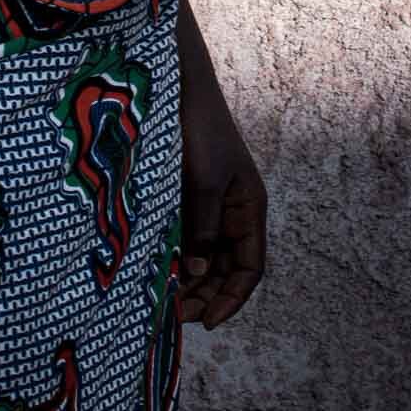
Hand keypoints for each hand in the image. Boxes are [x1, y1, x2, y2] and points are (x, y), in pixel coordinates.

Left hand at [179, 83, 265, 327]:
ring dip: (191, 281)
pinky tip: (160, 272)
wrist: (180, 89)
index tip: (207, 321)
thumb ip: (203, 226)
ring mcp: (212, 206)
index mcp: (249, 209)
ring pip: (206, 257)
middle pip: (226, 268)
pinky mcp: (189, 198)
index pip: (250, 268)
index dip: (232, 298)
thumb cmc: (200, 131)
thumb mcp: (205, 180)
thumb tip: (197, 271)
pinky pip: (188, 238)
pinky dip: (178, 258)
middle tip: (177, 316)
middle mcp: (234, 213)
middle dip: (207, 295)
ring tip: (166, 302)